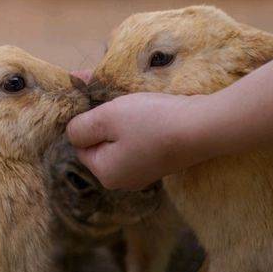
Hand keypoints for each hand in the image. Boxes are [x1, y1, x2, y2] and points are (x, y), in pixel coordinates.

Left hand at [66, 92, 198, 190]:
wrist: (201, 127)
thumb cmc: (150, 122)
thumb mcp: (106, 118)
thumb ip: (81, 126)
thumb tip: (71, 132)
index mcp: (105, 173)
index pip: (80, 144)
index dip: (84, 118)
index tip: (92, 95)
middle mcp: (123, 179)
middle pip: (100, 142)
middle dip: (102, 117)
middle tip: (108, 92)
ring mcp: (144, 172)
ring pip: (119, 139)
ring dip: (119, 118)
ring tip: (126, 96)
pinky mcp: (161, 160)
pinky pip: (138, 140)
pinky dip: (136, 123)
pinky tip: (144, 107)